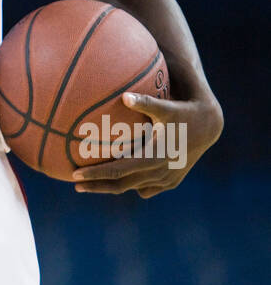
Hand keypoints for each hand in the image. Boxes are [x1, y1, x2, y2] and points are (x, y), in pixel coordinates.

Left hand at [71, 90, 223, 198]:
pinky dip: (131, 185)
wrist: (210, 126)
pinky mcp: (171, 181)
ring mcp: (166, 180)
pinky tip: (119, 180)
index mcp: (154, 157)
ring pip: (132, 188)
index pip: (118, 170)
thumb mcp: (166, 107)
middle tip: (75, 184)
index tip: (75, 174)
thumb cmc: (184, 112)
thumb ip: (145, 103)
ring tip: (90, 184)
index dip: (96, 174)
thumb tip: (124, 96)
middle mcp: (159, 172)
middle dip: (97, 186)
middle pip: (121, 185)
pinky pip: (146, 188)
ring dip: (111, 187)